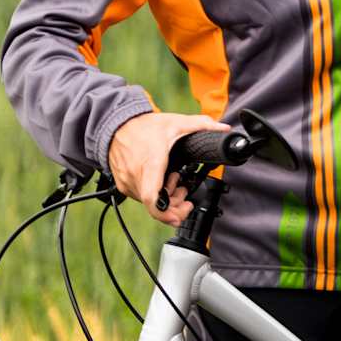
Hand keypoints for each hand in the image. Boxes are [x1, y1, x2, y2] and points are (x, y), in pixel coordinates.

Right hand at [107, 109, 229, 226]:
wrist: (116, 124)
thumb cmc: (144, 126)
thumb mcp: (176, 122)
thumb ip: (202, 125)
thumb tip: (224, 129)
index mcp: (151, 163)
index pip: (152, 197)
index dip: (165, 213)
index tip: (177, 217)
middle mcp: (136, 176)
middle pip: (156, 205)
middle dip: (175, 205)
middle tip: (185, 196)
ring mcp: (127, 182)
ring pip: (149, 203)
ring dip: (166, 199)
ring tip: (175, 182)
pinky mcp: (123, 184)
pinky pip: (140, 197)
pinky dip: (154, 195)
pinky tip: (162, 182)